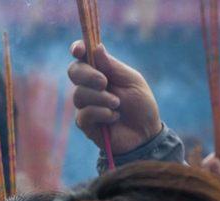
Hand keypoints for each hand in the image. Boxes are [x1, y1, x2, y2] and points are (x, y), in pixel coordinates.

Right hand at [68, 41, 162, 155]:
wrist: (145, 134)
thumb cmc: (141, 105)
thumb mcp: (131, 81)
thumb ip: (112, 66)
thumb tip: (96, 47)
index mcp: (102, 71)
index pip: (83, 56)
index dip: (78, 49)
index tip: (78, 50)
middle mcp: (90, 85)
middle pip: (74, 71)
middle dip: (88, 75)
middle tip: (104, 82)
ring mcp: (86, 104)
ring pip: (79, 94)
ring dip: (101, 98)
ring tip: (117, 105)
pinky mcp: (85, 123)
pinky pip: (84, 113)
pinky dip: (101, 113)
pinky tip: (114, 117)